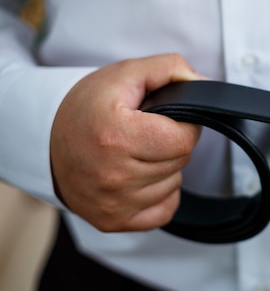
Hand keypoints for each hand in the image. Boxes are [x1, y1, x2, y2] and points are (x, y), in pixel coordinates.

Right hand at [50, 54, 202, 231]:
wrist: (43, 139)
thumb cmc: (87, 106)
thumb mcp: (125, 73)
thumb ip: (170, 69)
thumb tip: (205, 86)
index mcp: (117, 137)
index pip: (184, 139)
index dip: (182, 124)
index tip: (163, 118)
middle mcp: (113, 176)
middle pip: (180, 161)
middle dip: (170, 143)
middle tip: (143, 133)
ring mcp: (113, 203)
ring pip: (174, 184)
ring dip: (163, 167)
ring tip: (134, 153)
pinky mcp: (113, 221)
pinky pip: (164, 210)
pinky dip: (159, 194)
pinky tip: (138, 176)